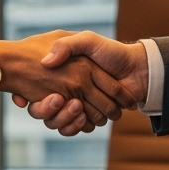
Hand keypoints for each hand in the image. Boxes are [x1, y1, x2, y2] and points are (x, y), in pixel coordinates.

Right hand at [12, 31, 148, 136]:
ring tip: (76, 106)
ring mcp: (76, 105)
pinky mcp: (87, 117)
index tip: (34, 95)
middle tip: (58, 99)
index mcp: (62, 74)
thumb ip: (67, 46)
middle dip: (48, 109)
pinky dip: (76, 126)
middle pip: (44, 110)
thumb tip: (47, 62)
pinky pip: (73, 128)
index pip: (36, 91)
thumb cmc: (112, 52)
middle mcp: (66, 91)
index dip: (31, 95)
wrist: (137, 69)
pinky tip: (83, 117)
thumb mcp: (87, 40)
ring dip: (65, 118)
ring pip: (58, 121)